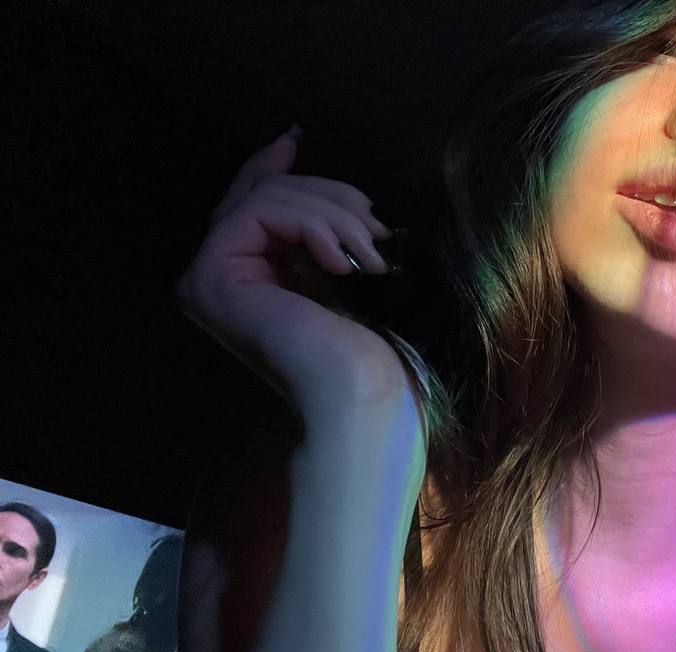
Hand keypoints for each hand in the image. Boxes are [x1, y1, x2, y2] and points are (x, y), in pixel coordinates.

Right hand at [176, 126, 412, 417]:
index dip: (272, 164)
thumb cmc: (372, 349)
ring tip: (369, 257)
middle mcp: (216, 280)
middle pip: (262, 192)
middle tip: (373, 229)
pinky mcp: (212, 276)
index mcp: (247, 282)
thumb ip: (318, 223)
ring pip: (266, 195)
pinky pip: (260, 210)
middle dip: (328, 196)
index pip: (251, 202)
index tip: (295, 136)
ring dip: (333, 216)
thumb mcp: (348, 266)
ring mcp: (207, 279)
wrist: (365, 395)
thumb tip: (299, 157)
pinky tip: (343, 265)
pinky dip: (314, 227)